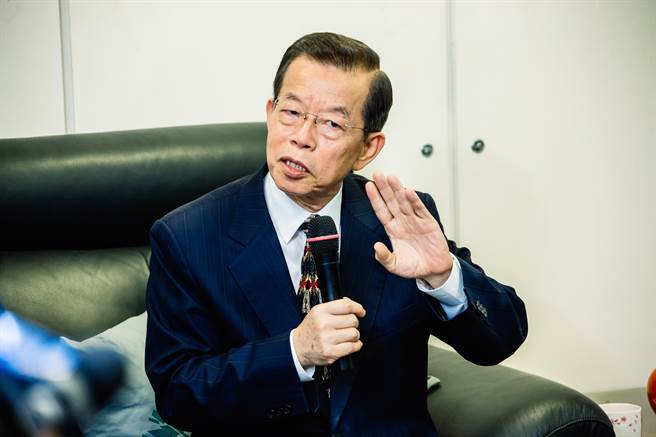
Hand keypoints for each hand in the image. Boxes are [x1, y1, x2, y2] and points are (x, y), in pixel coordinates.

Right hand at [293, 297, 364, 367]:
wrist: (298, 347)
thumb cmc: (311, 329)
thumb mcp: (317, 312)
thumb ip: (334, 307)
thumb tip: (353, 305)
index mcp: (320, 311)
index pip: (347, 306)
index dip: (358, 308)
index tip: (361, 312)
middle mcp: (323, 324)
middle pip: (353, 320)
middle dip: (354, 323)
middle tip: (348, 326)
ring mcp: (327, 339)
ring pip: (354, 333)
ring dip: (354, 335)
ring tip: (346, 336)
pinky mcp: (331, 353)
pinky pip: (353, 347)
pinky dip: (355, 345)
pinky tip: (349, 343)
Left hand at [365, 172, 452, 287]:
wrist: (434, 270)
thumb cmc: (414, 266)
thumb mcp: (394, 265)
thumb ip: (384, 257)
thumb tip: (375, 247)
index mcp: (392, 229)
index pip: (381, 210)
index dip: (375, 198)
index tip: (368, 186)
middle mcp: (402, 221)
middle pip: (391, 201)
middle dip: (384, 188)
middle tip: (378, 174)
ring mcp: (415, 220)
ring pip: (404, 202)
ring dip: (398, 190)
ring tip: (391, 178)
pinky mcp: (428, 222)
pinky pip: (419, 210)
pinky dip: (414, 201)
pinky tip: (408, 192)